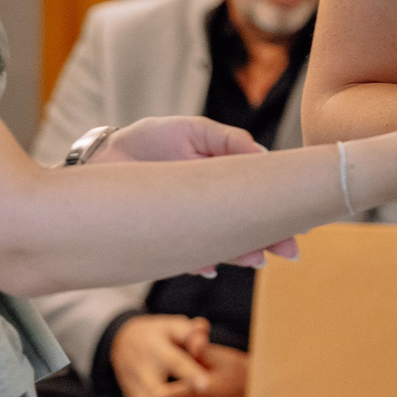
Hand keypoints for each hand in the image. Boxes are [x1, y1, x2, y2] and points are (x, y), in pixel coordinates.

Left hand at [96, 119, 297, 268]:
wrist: (101, 158)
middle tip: (284, 251)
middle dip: (268, 240)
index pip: (257, 197)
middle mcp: (210, 205)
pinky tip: (209, 266)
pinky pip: (188, 258)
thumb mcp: (190, 130)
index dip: (278, 212)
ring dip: (239, 254)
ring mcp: (189, 226)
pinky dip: (200, 263)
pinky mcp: (166, 241)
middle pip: (247, 227)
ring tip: (253, 259)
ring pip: (222, 246)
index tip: (296, 224)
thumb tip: (262, 155)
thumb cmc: (147, 141)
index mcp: (222, 176)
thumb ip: (227, 140)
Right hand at [108, 314, 212, 396]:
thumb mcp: (172, 326)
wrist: (121, 339)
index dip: (189, 372)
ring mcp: (135, 385)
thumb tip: (202, 331)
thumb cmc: (159, 333)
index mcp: (157, 347)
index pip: (175, 360)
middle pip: (155, 390)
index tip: (205, 385)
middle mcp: (143, 368)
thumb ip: (188, 332)